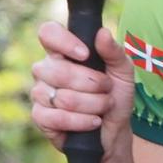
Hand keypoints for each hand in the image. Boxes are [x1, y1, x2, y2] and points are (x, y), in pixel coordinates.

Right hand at [31, 21, 134, 159]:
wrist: (115, 129)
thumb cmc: (116, 95)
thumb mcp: (123, 71)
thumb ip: (114, 51)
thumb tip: (102, 33)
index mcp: (62, 52)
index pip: (48, 33)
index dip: (64, 42)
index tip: (86, 55)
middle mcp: (46, 69)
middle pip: (59, 70)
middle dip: (93, 84)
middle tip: (106, 89)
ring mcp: (40, 92)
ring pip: (63, 97)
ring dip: (94, 105)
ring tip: (103, 106)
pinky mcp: (40, 117)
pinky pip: (58, 117)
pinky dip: (83, 122)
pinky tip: (93, 121)